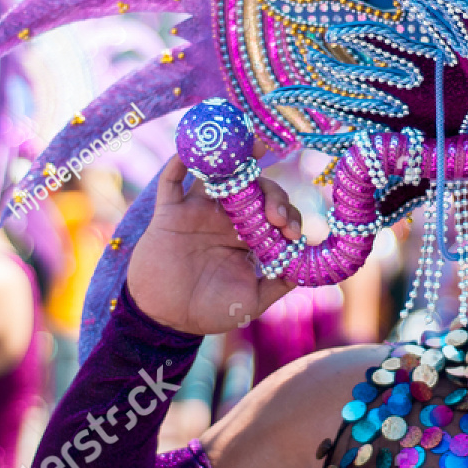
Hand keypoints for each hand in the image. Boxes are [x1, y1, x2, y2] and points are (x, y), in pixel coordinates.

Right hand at [125, 153, 300, 335]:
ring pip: (218, 175)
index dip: (287, 214)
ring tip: (253, 148)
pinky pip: (171, 181)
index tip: (290, 232)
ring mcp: (197, 212)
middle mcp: (226, 218)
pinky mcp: (169, 213)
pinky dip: (180, 162)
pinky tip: (193, 151)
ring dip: (234, 159)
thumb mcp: (251, 302)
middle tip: (276, 217)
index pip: (274, 210)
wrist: (165, 319)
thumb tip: (302, 269)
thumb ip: (277, 285)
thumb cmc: (209, 312)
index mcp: (248, 235)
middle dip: (272, 195)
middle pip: (253, 187)